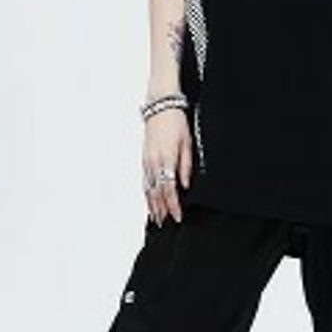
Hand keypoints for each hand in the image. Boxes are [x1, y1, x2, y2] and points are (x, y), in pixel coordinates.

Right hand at [142, 108, 192, 225]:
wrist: (160, 107)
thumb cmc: (176, 124)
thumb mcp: (188, 143)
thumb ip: (185, 166)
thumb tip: (184, 185)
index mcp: (166, 159)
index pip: (169, 189)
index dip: (173, 205)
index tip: (178, 216)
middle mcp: (154, 162)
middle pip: (157, 192)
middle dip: (162, 209)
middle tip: (166, 223)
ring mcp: (147, 161)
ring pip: (148, 189)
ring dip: (152, 205)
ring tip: (157, 218)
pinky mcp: (144, 159)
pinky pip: (145, 181)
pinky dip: (147, 194)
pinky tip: (149, 201)